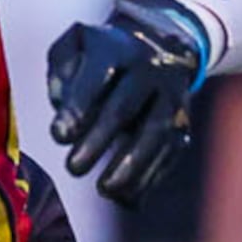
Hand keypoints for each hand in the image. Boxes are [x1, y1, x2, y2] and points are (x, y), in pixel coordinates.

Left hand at [44, 0, 209, 206]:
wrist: (160, 44)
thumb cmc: (102, 53)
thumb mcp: (75, 45)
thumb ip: (61, 68)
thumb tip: (61, 101)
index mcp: (115, 48)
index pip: (96, 77)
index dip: (77, 107)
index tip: (58, 136)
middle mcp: (148, 70)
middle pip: (124, 108)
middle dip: (98, 141)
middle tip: (73, 168)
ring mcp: (171, 96)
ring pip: (155, 133)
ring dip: (131, 166)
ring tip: (104, 190)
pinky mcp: (183, 121)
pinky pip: (170, 151)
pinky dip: (150, 177)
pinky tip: (127, 197)